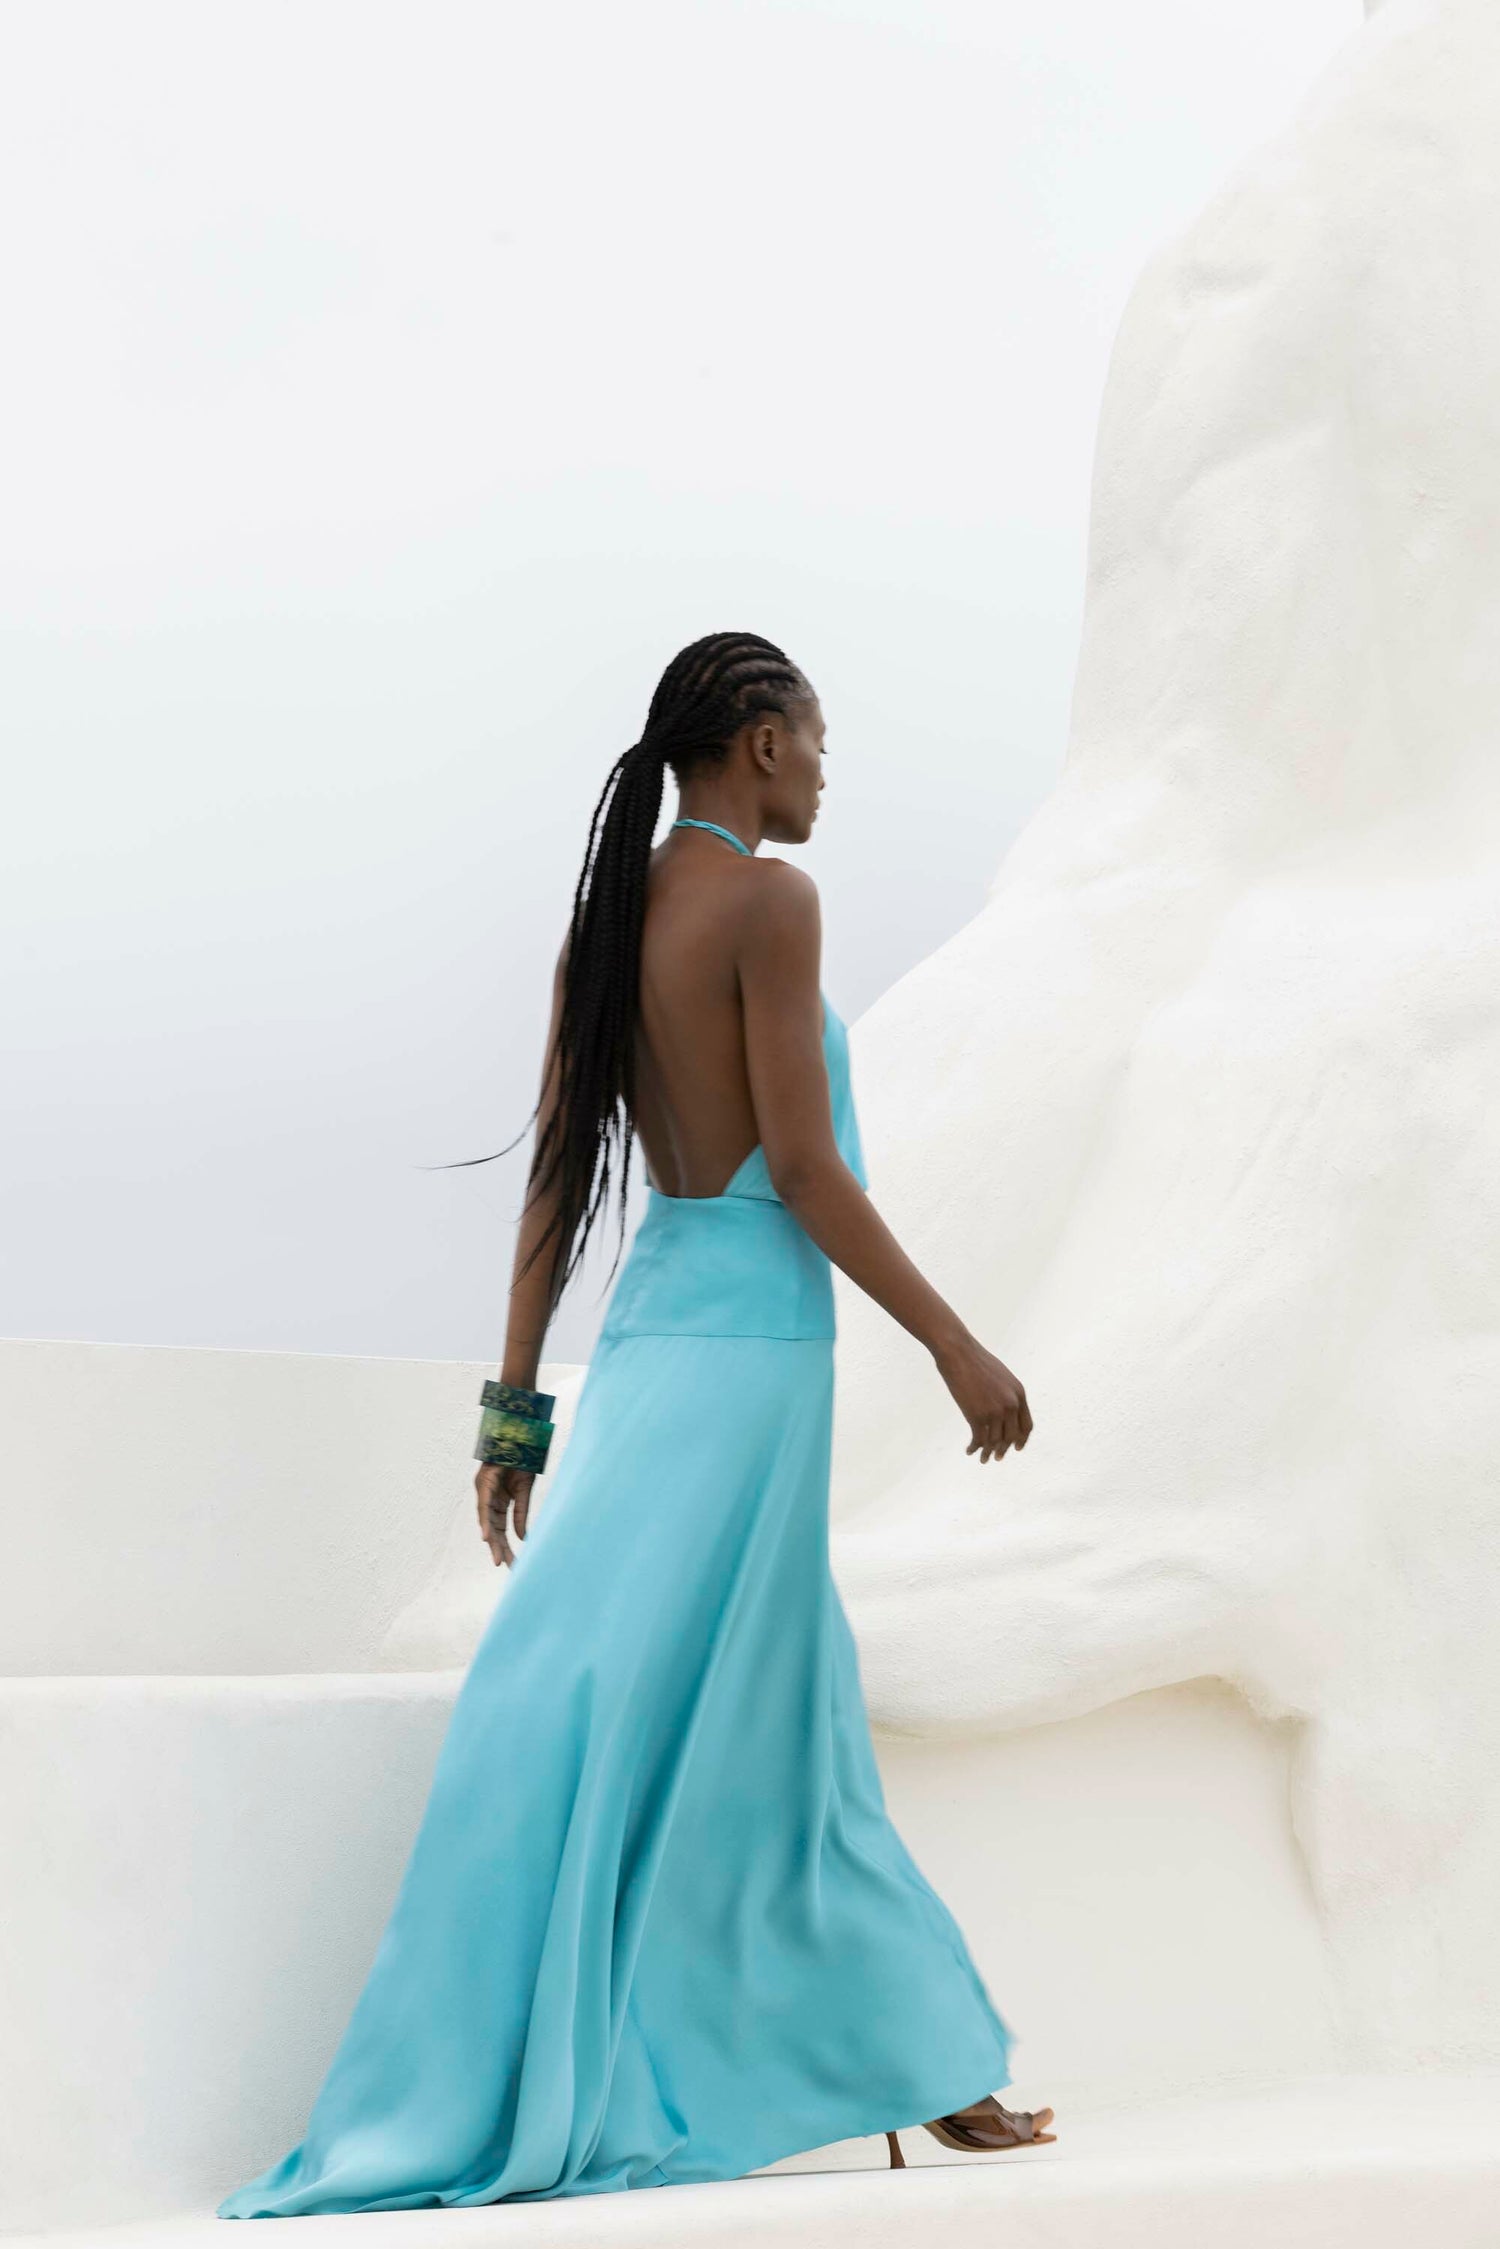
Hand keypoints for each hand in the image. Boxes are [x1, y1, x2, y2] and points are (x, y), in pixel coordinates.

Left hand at [475, 1462, 534, 1566]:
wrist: (518, 1436)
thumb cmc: (521, 1460)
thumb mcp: (524, 1491)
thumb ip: (521, 1513)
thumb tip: (523, 1538)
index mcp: (499, 1501)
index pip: (500, 1528)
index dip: (504, 1545)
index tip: (511, 1563)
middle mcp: (488, 1498)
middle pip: (493, 1528)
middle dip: (499, 1548)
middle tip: (505, 1566)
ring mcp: (484, 1491)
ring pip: (487, 1520)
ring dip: (492, 1539)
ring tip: (497, 1558)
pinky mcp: (484, 1483)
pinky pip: (485, 1506)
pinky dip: (486, 1521)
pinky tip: (487, 1536)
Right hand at [934, 1332, 1032, 1462]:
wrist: (958, 1352)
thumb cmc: (975, 1360)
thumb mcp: (1000, 1376)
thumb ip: (1005, 1393)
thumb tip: (1003, 1410)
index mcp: (1019, 1394)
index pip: (1026, 1425)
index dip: (1021, 1439)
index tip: (1016, 1448)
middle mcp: (1011, 1405)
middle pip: (1011, 1437)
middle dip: (1004, 1449)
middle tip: (996, 1457)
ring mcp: (995, 1411)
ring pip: (995, 1441)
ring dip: (988, 1452)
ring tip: (982, 1458)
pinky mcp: (977, 1416)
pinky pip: (979, 1439)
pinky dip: (975, 1447)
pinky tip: (969, 1450)